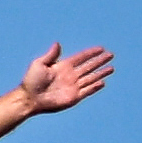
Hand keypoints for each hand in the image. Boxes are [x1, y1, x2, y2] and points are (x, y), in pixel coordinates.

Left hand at [0, 45, 116, 123]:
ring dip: (101, 73)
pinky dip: (94, 87)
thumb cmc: (32, 81)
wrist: (30, 98)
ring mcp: (73, 87)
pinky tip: (102, 82)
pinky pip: (87, 91)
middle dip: (100, 61)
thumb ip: (51, 55)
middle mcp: (71, 75)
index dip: (91, 53)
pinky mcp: (74, 97)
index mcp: (64, 66)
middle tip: (110, 55)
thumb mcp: (39, 64)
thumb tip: (58, 43)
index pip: (81, 57)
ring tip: (111, 68)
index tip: (101, 48)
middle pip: (89, 66)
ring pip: (91, 78)